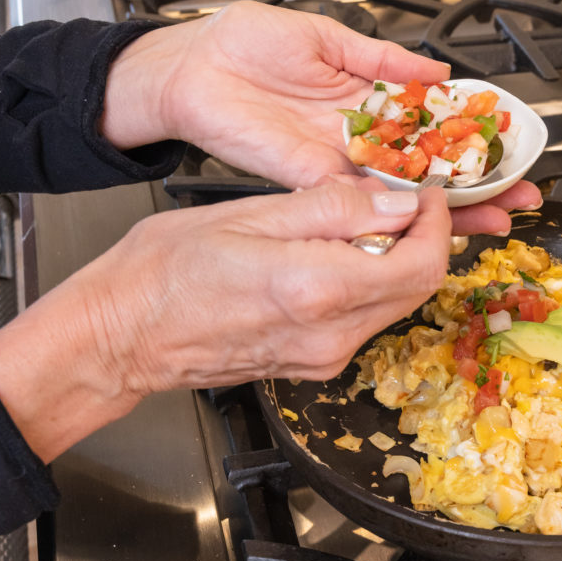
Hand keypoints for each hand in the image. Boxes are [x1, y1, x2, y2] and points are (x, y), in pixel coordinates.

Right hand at [0, 184, 450, 463]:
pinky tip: (340, 258)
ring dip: (397, 264)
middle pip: (418, 289)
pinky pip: (362, 322)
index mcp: (319, 290)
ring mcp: (323, 357)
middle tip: (410, 205)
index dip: (438, 223)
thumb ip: (332, 208)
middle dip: (426, 242)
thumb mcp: (250, 214)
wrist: (123, 335)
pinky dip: (368, 286)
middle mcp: (330, 335)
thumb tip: (393, 200)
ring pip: (393, 306)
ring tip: (370, 225)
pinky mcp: (312, 365)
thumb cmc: (163, 274)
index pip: (421, 262)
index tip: (428, 195)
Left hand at [102, 1, 540, 234]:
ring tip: (489, 221)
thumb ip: (381, 58)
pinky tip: (427, 219)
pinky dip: (391, 211)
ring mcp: (336, 161)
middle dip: (476, 189)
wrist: (189, 67)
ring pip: (402, 194)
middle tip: (518, 200)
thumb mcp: (326, 36)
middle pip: (429, 171)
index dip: (472, 141)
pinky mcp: (308, 178)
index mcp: (368, 99)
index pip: (433, 126)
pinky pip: (357, 198)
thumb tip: (433, 70)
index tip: (510, 152)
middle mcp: (358, 137)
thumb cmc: (244, 42)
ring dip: (445, 212)